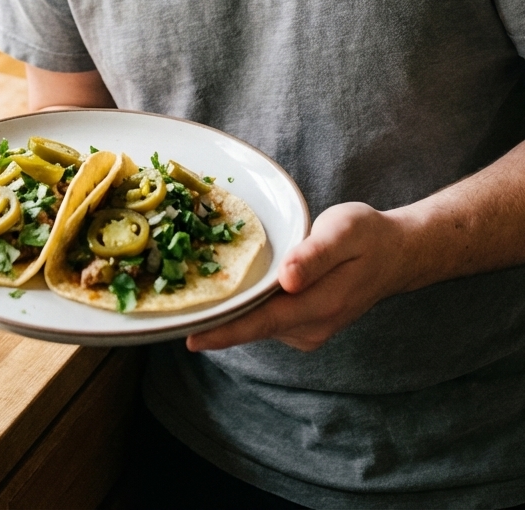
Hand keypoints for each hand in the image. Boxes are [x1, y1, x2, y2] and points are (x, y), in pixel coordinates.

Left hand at [187, 201, 407, 353]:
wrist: (395, 254)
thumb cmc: (367, 237)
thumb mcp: (344, 233)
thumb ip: (314, 256)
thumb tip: (286, 280)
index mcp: (320, 305)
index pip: (262, 322)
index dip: (226, 331)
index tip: (191, 338)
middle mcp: (311, 327)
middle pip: (254, 327)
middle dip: (217, 321)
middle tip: (175, 309)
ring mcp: (309, 330)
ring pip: (259, 325)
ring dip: (231, 314)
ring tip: (195, 297)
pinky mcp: (305, 325)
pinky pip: (268, 320)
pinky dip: (248, 310)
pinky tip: (233, 293)